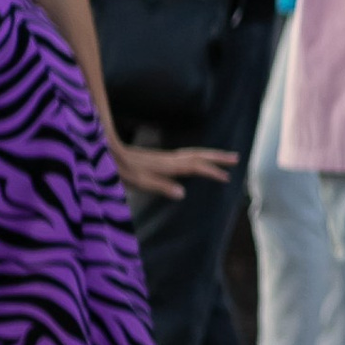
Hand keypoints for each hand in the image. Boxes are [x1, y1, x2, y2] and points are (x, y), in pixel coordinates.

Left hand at [112, 133, 236, 201]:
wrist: (107, 152)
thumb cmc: (120, 169)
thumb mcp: (138, 181)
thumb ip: (160, 186)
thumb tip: (183, 193)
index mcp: (167, 166)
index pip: (195, 167)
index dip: (212, 171)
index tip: (228, 177)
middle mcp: (169, 159)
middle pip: (199, 155)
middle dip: (218, 157)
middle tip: (237, 158)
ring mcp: (165, 158)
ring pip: (194, 153)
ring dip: (210, 155)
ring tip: (224, 158)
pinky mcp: (160, 159)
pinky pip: (186, 156)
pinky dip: (199, 156)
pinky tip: (197, 161)